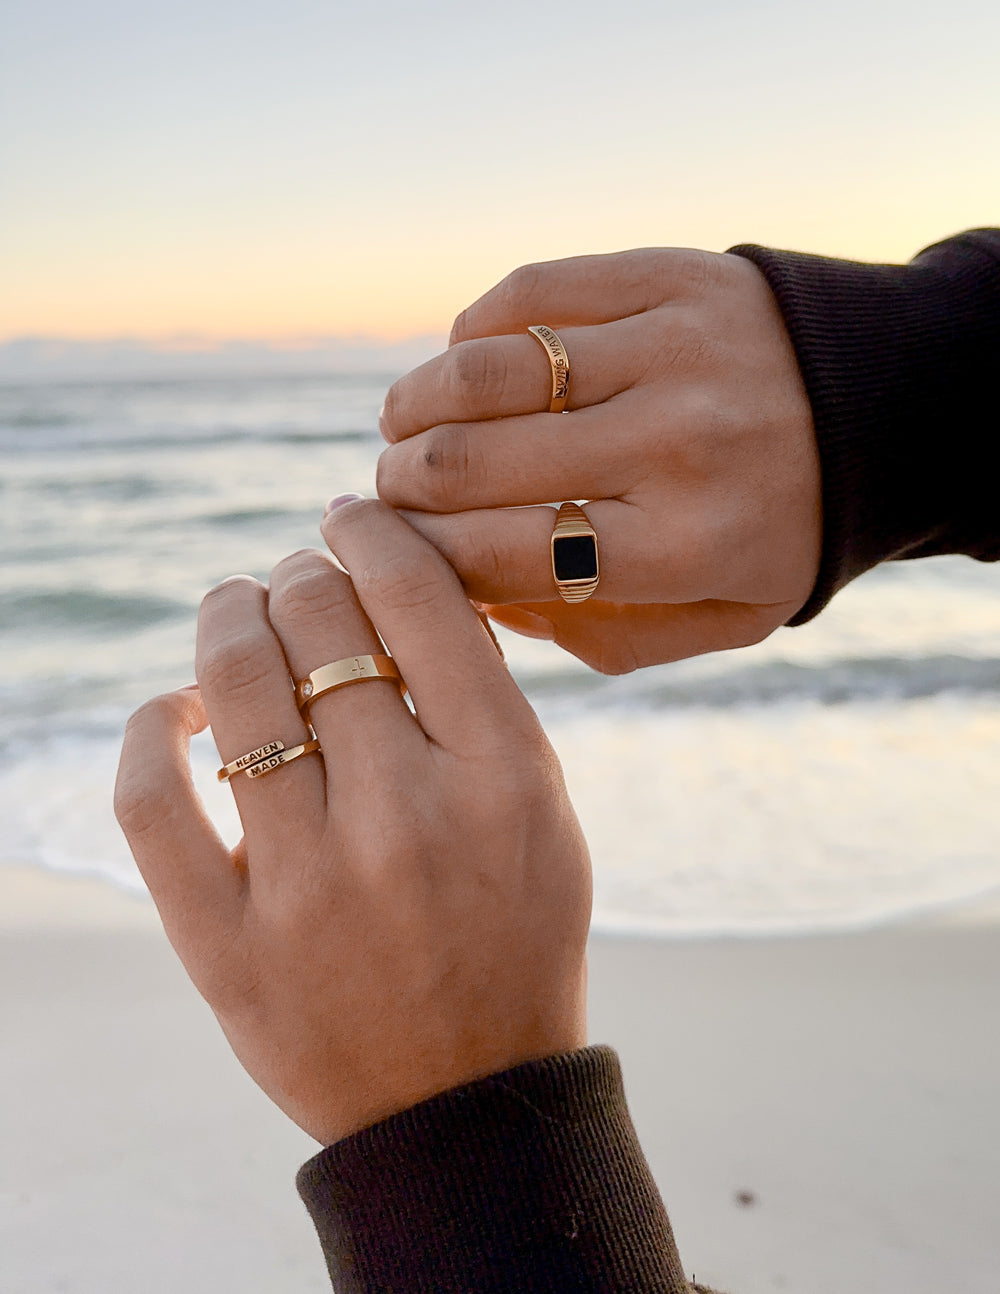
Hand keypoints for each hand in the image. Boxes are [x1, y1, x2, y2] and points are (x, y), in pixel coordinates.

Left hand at [114, 500, 589, 1144]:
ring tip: (232, 611)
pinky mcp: (229, 949)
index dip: (371, 532)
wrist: (468, 1100)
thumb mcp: (543, 812)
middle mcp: (407, 821)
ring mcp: (311, 888)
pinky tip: (176, 713)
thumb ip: (485, 700)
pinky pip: (152, 801)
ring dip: (225, 619)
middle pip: (317, 621)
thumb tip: (394, 585)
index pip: (418, 598)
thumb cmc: (515, 937)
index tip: (348, 518)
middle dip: (298, 573)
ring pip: (234, 684)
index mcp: (504, 779)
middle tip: (294, 579)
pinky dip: (149, 731)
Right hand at [376, 249, 821, 672]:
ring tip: (401, 427)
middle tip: (388, 494)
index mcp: (686, 545)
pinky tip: (465, 364)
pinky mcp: (666, 275)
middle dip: (401, 487)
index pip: (503, 555)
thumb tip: (481, 599)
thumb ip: (599, 632)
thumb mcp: (717, 618)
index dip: (420, 558)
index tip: (394, 555)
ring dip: (413, 405)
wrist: (884, 412)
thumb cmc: (780, 529)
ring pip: (481, 371)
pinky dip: (469, 333)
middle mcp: (675, 444)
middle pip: (473, 464)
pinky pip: (524, 293)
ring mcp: (669, 347)